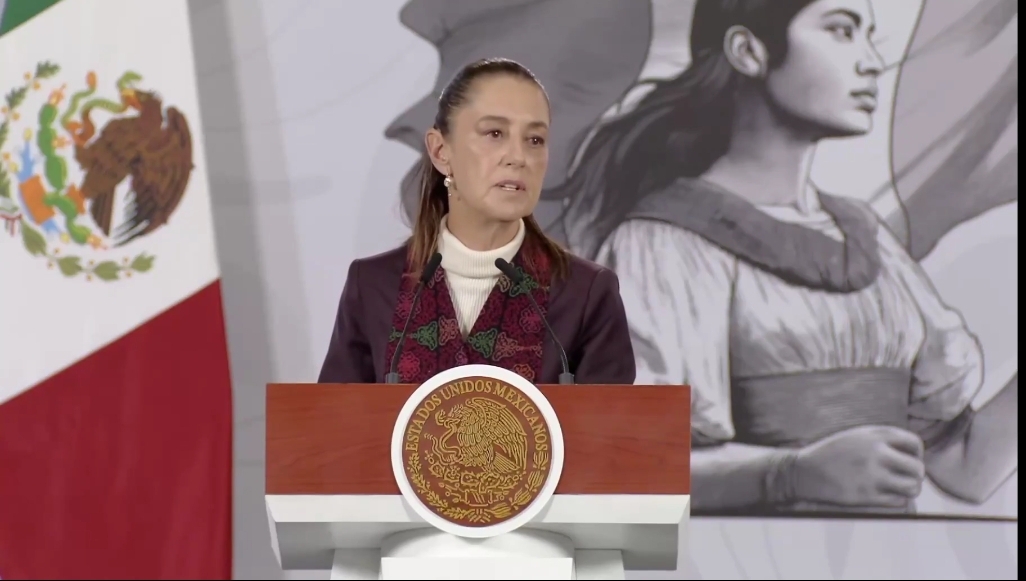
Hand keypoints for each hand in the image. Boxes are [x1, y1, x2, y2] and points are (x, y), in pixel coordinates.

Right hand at [792, 425, 925, 507]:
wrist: (802, 471)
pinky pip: (898, 501)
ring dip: (909, 490)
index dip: (916, 454)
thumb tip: (913, 454)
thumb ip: (882, 440)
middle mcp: (876, 453)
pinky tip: (884, 496)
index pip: (915, 443)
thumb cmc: (832, 453)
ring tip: (898, 489)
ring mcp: (871, 475)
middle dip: (915, 475)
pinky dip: (896, 500)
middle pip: (918, 468)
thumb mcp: (856, 436)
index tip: (907, 460)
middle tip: (905, 478)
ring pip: (912, 487)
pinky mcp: (866, 496)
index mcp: (874, 435)